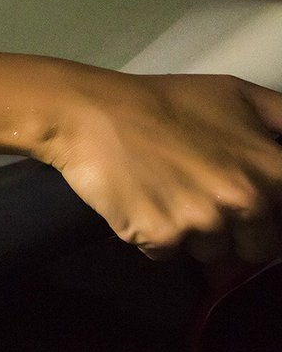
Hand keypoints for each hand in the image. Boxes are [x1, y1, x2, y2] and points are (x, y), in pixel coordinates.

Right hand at [34, 69, 281, 265]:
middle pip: (255, 248)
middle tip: (199, 194)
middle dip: (233, 230)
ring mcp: (202, 224)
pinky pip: (170, 256)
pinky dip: (157, 236)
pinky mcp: (160, 238)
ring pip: (212, 254)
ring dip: (192, 234)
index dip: (267, 216)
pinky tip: (143, 201)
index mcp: (272, 170)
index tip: (243, 206)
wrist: (89, 111)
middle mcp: (245, 202)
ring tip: (166, 192)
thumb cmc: (165, 100)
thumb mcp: (239, 95)